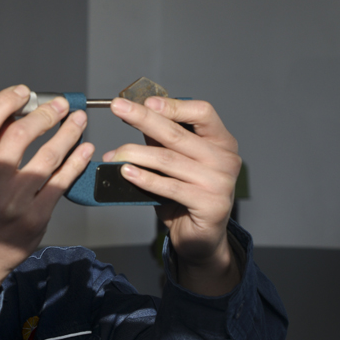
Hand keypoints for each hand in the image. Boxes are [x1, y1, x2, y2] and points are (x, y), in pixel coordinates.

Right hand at [0, 85, 93, 318]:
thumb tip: (17, 112)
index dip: (8, 101)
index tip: (26, 92)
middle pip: (21, 134)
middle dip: (46, 114)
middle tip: (61, 105)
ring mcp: (13, 202)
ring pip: (47, 156)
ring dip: (68, 133)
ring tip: (78, 121)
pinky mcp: (35, 217)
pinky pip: (61, 182)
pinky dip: (76, 161)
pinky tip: (84, 149)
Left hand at [103, 96, 241, 295]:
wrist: (201, 238)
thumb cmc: (187, 195)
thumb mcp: (176, 162)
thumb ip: (162, 139)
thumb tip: (138, 112)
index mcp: (222, 141)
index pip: (203, 112)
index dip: (173, 105)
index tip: (145, 101)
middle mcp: (225, 159)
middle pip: (178, 134)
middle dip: (143, 118)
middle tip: (117, 107)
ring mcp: (220, 182)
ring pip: (168, 160)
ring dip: (135, 154)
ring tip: (114, 153)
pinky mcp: (210, 204)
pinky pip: (170, 187)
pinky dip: (145, 179)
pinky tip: (126, 173)